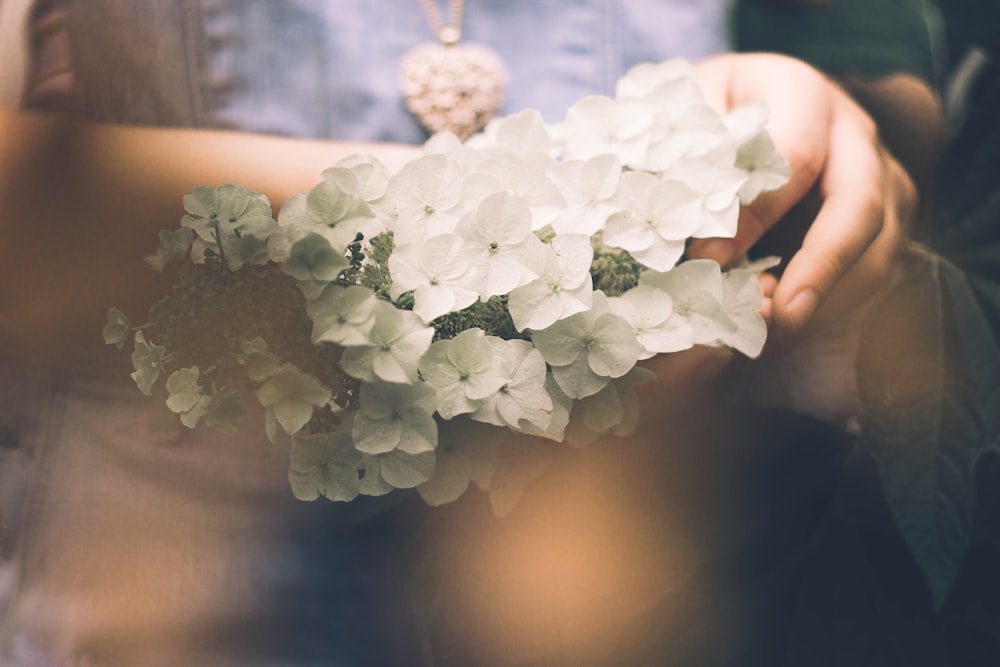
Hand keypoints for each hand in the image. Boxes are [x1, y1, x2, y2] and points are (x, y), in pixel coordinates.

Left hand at [689, 53, 916, 340]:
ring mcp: (881, 177)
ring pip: (879, 249)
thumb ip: (692, 164)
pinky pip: (872, 273)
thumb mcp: (689, 119)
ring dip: (826, 301)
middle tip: (777, 319)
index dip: (754, 215)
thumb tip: (694, 242)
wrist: (744, 103)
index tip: (706, 262)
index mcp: (803, 94)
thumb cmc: (707, 114)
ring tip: (769, 335)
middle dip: (820, 269)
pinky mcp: (885, 219)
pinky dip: (830, 309)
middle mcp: (856, 133)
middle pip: (860, 206)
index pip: (796, 157)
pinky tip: (780, 331)